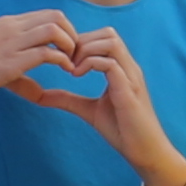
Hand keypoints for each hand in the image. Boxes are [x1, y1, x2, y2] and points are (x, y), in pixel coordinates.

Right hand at [0, 9, 106, 121]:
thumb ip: (20, 73)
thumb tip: (39, 92)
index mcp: (9, 24)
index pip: (47, 14)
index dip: (65, 29)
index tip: (70, 49)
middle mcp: (12, 28)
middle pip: (56, 16)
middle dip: (73, 34)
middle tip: (76, 55)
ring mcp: (11, 43)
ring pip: (54, 30)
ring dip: (70, 45)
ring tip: (72, 63)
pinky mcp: (10, 62)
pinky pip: (45, 53)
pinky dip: (62, 60)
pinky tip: (66, 71)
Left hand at [0, 21, 179, 185]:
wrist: (145, 151)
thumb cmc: (123, 131)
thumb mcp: (88, 110)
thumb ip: (67, 99)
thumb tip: (40, 96)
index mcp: (122, 69)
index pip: (104, 37)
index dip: (81, 42)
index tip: (65, 60)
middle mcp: (129, 68)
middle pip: (108, 33)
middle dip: (82, 42)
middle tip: (67, 62)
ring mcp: (131, 78)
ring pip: (110, 43)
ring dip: (86, 51)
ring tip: (72, 69)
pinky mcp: (129, 91)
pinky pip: (110, 64)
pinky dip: (90, 64)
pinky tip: (77, 76)